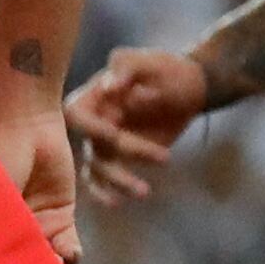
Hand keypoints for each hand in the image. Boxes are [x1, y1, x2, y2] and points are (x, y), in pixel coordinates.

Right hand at [0, 103, 81, 263]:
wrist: (25, 123)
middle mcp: (7, 228)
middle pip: (19, 261)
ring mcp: (35, 223)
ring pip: (45, 256)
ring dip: (52, 263)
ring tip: (55, 259)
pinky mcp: (61, 212)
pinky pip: (67, 243)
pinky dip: (71, 253)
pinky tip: (70, 252)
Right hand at [63, 46, 205, 202]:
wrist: (188, 89)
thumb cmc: (166, 71)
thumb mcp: (149, 62)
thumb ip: (127, 67)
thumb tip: (109, 87)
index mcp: (92, 97)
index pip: (76, 114)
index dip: (90, 128)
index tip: (116, 135)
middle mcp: (92, 122)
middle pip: (92, 145)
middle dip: (122, 155)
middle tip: (162, 157)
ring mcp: (102, 142)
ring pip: (98, 167)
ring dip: (118, 180)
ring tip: (144, 191)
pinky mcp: (117, 158)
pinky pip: (103, 179)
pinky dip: (106, 191)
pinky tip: (117, 202)